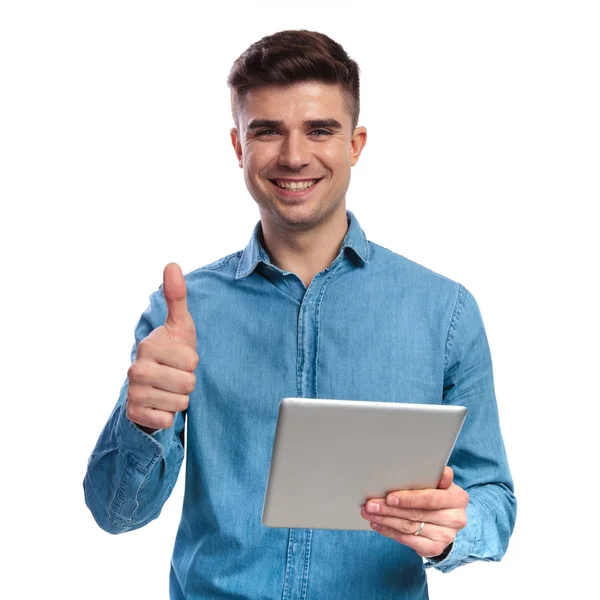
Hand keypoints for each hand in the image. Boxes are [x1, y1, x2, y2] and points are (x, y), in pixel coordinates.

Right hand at [126, 263, 198, 431]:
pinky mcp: (135, 414)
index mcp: (149, 346)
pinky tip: (160, 405)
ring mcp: (133, 393)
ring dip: (180, 399)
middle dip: (188, 383)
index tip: (180, 359)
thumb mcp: (179, 325)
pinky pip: (167, 420)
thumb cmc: (173, 352)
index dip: (192, 363)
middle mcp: (136, 369)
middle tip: (176, 376)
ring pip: (180, 403)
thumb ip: (177, 297)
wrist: (154, 385)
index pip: (192, 362)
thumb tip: (172, 264)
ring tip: (169, 389)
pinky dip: (169, 416)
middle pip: (187, 384)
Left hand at [360, 467, 468, 557]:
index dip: (409, 498)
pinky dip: (390, 532)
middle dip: (389, 509)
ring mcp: (447, 535)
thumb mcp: (436, 482)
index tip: (389, 497)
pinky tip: (378, 525)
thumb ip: (430, 476)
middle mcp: (456, 518)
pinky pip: (409, 541)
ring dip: (385, 520)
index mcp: (458, 497)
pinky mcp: (437, 548)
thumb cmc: (436, 493)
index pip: (430, 498)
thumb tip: (419, 468)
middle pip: (417, 514)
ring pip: (410, 527)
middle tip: (370, 505)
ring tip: (370, 514)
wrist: (446, 519)